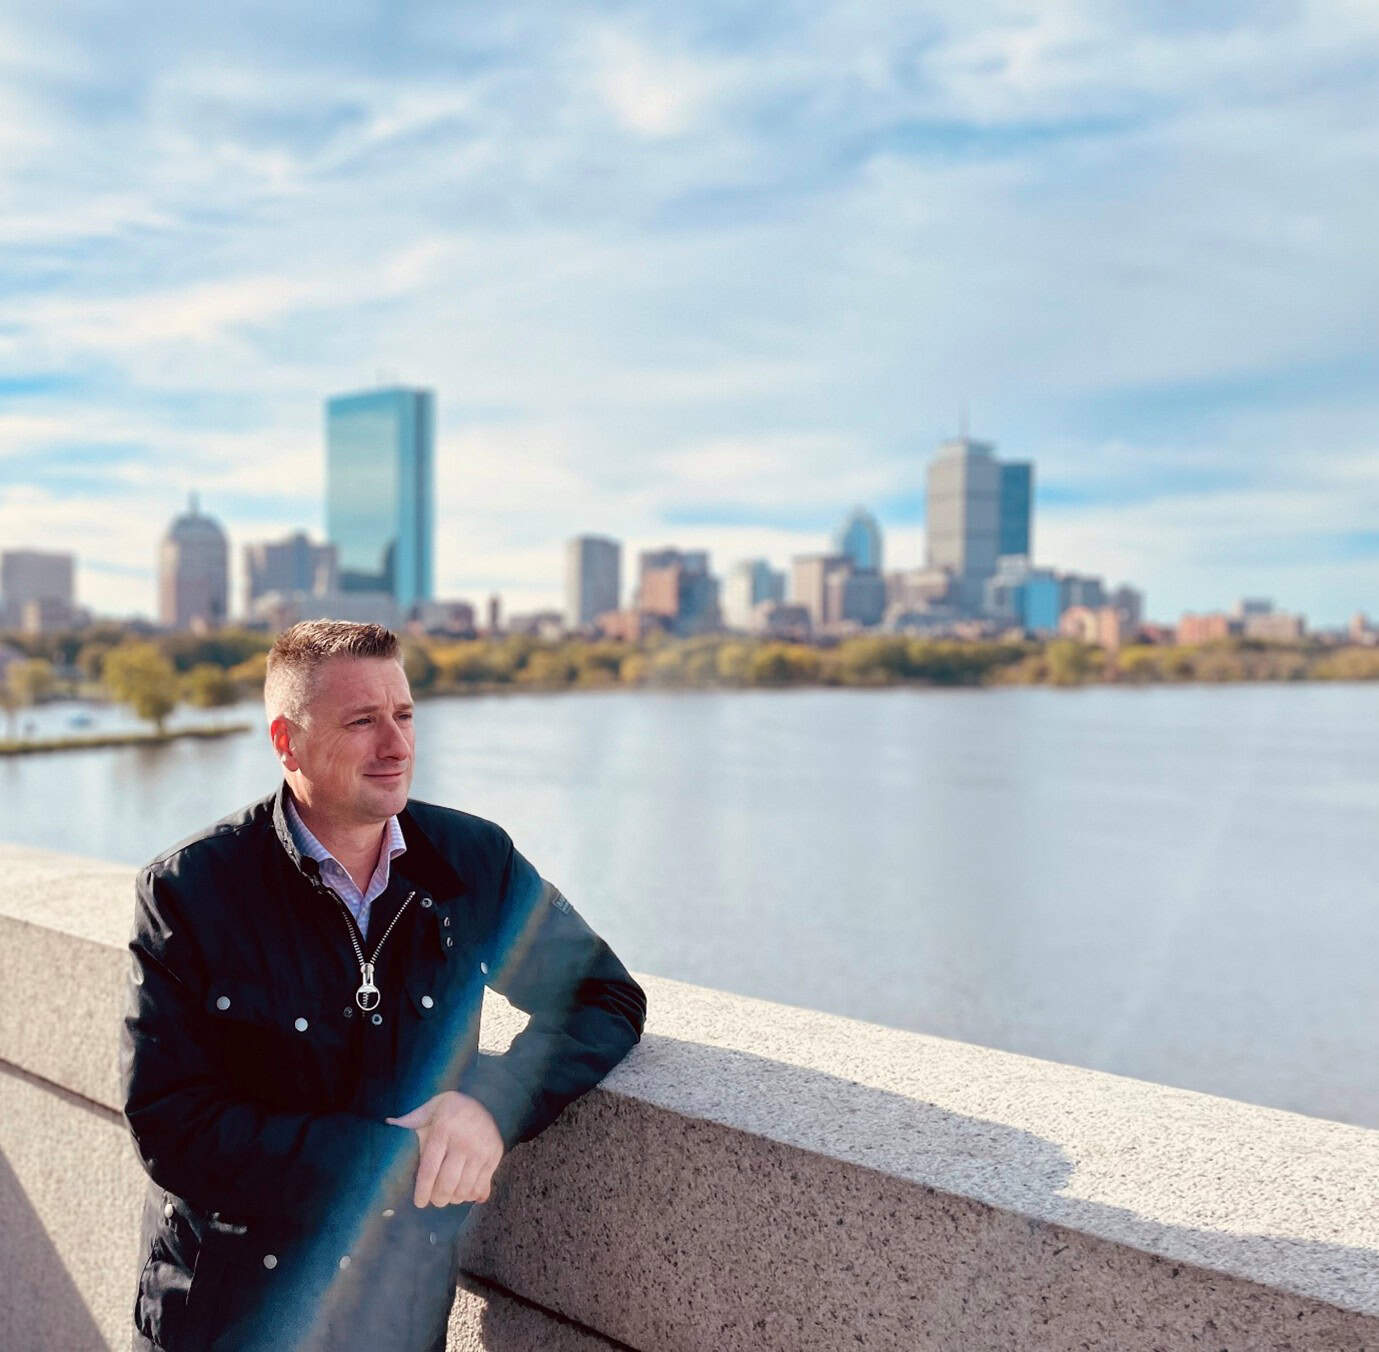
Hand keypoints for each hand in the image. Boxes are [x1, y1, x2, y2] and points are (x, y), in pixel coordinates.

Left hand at [385, 1091, 503, 1207]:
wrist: (488, 1096)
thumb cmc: (451, 1108)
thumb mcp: (430, 1108)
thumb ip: (411, 1120)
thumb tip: (387, 1124)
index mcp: (443, 1130)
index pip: (429, 1169)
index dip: (423, 1191)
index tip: (419, 1203)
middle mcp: (464, 1140)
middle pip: (447, 1183)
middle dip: (439, 1198)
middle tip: (435, 1200)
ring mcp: (482, 1148)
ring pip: (465, 1187)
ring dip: (455, 1198)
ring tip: (449, 1197)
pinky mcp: (495, 1154)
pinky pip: (482, 1184)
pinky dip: (472, 1195)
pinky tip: (465, 1194)